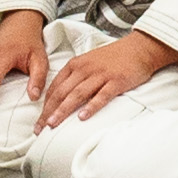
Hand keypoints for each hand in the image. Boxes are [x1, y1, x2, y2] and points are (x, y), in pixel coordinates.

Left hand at [39, 27, 177, 130]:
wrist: (139, 49)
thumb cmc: (113, 59)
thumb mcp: (89, 64)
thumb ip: (75, 78)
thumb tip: (61, 99)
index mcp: (75, 65)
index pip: (54, 87)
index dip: (44, 105)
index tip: (38, 122)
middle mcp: (84, 69)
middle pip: (62, 93)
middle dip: (48, 112)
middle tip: (40, 129)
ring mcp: (100, 75)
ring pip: (77, 95)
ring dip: (63, 110)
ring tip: (53, 124)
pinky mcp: (116, 81)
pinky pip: (101, 95)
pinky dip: (91, 106)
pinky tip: (83, 117)